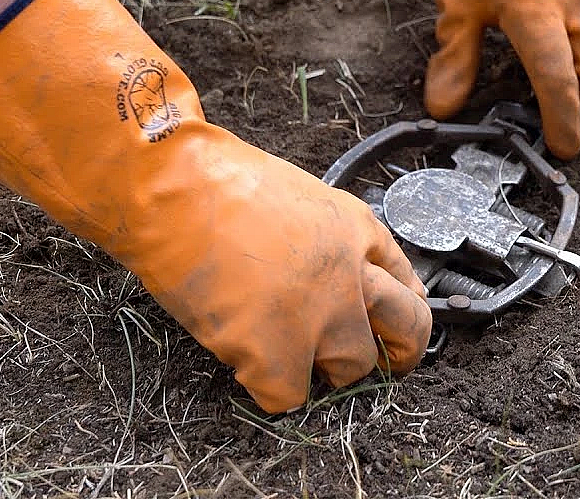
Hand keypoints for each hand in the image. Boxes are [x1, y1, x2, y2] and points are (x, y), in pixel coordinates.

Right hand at [0, 0, 431, 412]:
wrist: (169, 188)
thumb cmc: (216, 183)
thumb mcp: (299, 196)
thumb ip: (330, 240)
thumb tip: (341, 283)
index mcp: (358, 230)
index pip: (411, 287)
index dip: (404, 319)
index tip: (395, 338)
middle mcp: (352, 275)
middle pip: (404, 335)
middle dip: (380, 351)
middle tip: (343, 358)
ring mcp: (318, 317)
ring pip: (348, 371)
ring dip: (317, 367)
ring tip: (275, 343)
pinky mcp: (274, 352)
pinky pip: (288, 396)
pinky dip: (266, 383)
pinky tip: (242, 352)